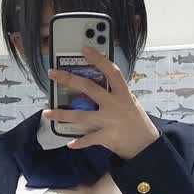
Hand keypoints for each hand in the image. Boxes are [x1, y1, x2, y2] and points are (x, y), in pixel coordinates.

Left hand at [42, 46, 159, 158]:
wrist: (145, 144)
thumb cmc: (135, 120)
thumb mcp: (130, 101)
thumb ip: (115, 92)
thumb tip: (95, 82)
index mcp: (122, 93)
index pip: (111, 71)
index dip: (98, 59)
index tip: (84, 49)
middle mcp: (115, 105)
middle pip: (89, 88)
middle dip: (68, 79)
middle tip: (52, 74)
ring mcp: (109, 121)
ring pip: (81, 115)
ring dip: (62, 114)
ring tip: (47, 112)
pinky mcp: (107, 137)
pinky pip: (89, 139)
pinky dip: (79, 142)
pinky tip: (69, 142)